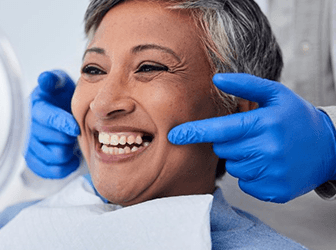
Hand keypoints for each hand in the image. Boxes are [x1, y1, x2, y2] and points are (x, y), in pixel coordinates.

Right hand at [25, 70, 79, 178]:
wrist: (57, 110)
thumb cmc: (59, 96)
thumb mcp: (58, 82)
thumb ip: (53, 80)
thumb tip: (45, 78)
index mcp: (35, 108)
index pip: (48, 118)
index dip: (63, 124)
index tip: (76, 128)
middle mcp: (28, 128)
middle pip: (56, 140)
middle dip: (70, 137)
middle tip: (75, 131)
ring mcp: (29, 146)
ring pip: (56, 157)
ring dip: (68, 151)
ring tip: (71, 142)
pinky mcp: (33, 161)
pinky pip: (50, 171)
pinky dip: (64, 167)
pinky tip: (71, 157)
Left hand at [168, 73, 335, 202]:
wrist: (330, 148)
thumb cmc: (297, 118)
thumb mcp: (276, 95)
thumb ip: (245, 85)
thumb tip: (216, 79)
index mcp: (265, 124)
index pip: (220, 129)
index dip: (194, 132)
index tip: (174, 136)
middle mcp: (268, 150)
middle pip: (223, 150)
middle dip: (229, 142)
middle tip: (252, 135)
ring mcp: (272, 173)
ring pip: (233, 167)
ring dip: (241, 158)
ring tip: (264, 149)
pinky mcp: (274, 191)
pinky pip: (245, 184)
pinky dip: (252, 175)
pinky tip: (269, 164)